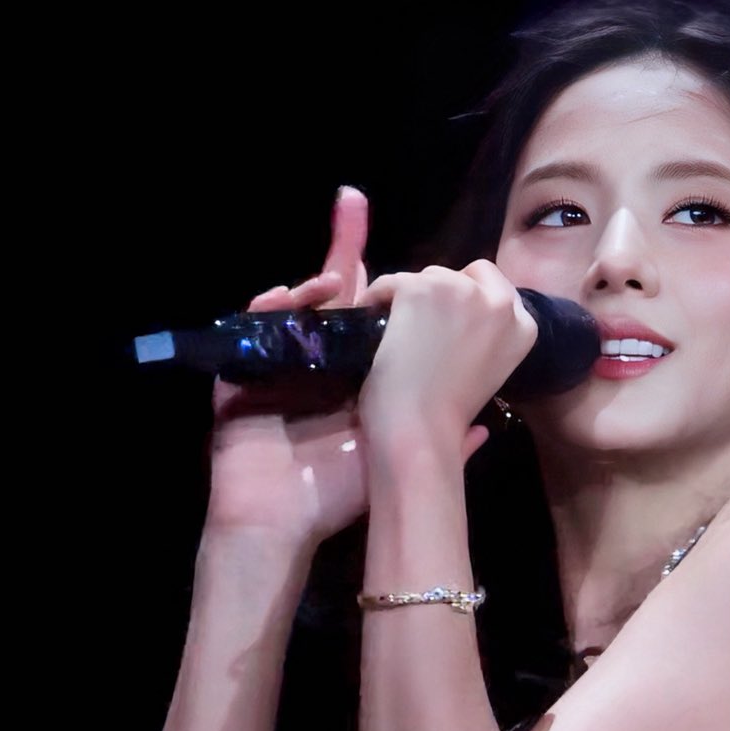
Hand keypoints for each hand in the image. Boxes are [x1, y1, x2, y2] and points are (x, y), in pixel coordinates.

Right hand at [203, 189, 490, 552]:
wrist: (282, 523)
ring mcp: (277, 366)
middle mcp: (316, 366)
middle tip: (353, 207)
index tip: (407, 261)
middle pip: (331, 299)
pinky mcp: (242, 374)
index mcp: (353, 380)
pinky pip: (251, 327)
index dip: (386, 290)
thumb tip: (487, 426)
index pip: (372, 323)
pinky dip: (268, 308)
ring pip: (296, 307)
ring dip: (313, 286)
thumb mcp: (392, 461)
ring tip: (332, 280)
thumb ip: (440, 441)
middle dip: (343, 255)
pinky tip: (288, 297)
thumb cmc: (335, 496)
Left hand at [354, 259, 538, 455]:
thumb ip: (490, 343)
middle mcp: (500, 302)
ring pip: (428, 276)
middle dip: (442, 294)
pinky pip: (391, 282)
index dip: (468, 302)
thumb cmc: (450, 419)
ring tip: (398, 336)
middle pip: (464, 274)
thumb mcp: (488, 375)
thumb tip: (469, 333)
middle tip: (421, 329)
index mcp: (525, 327)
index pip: (495, 287)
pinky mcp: (421, 288)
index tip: (449, 324)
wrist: (420, 433)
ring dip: (412, 298)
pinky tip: (373, 326)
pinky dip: (377, 300)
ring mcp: (461, 291)